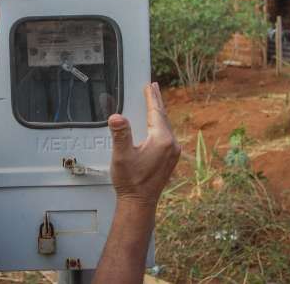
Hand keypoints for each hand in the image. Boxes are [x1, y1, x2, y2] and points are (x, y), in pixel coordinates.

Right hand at [108, 82, 180, 206]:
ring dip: (158, 113)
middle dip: (156, 102)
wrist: (139, 203)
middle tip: (153, 87)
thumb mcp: (121, 156)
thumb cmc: (130, 182)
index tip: (149, 85)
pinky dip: (160, 125)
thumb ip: (120, 134)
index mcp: (162, 140)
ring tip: (154, 103)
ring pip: (165, 126)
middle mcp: (171, 145)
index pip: (156, 112)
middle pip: (162, 117)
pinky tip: (155, 126)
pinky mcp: (170, 159)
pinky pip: (166, 135)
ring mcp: (172, 153)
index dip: (151, 97)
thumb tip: (116, 117)